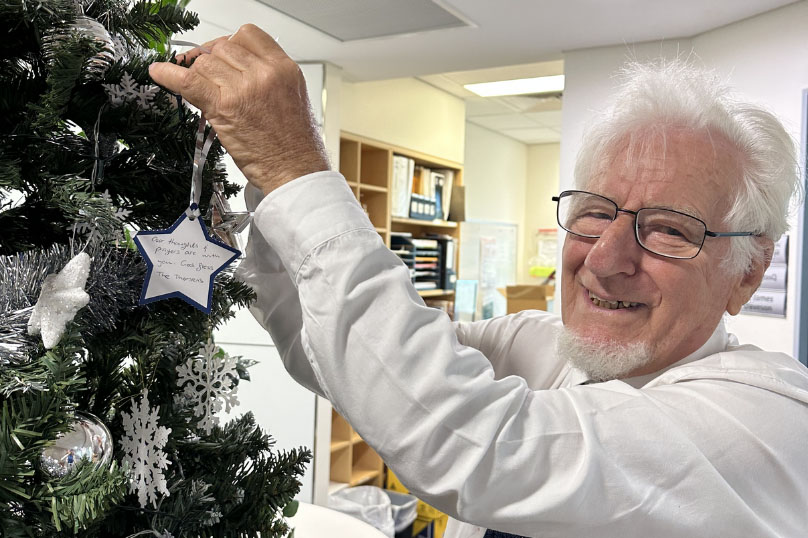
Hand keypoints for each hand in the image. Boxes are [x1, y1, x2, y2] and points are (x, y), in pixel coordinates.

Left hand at [149, 24, 329, 193]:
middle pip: (223, 47)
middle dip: (211, 60)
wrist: (295, 171)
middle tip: (208, 77)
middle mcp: (264, 74)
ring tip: (200, 89)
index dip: (230, 42)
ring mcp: (243, 89)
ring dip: (198, 75)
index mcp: (284, 69)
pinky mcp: (224, 107)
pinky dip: (168, 74)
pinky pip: (188, 81)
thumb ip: (267, 77)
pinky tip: (159, 72)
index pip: (248, 34)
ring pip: (205, 63)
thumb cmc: (296, 144)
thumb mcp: (292, 97)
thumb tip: (234, 69)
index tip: (222, 54)